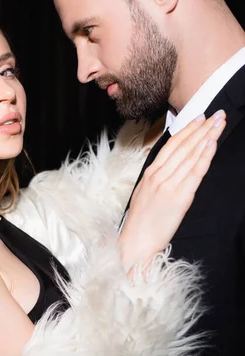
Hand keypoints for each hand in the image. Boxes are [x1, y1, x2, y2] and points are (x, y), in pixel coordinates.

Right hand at [119, 110, 225, 269]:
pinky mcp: (179, 197)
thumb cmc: (141, 222)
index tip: (200, 118)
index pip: (172, 145)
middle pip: (183, 146)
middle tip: (216, 114)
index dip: (187, 130)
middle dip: (201, 128)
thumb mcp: (144, 193)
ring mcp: (169, 185)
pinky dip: (204, 156)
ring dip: (206, 137)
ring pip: (190, 155)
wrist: (136, 241)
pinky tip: (212, 144)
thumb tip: (170, 167)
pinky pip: (195, 172)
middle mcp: (159, 175)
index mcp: (150, 173)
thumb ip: (157, 178)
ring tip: (219, 123)